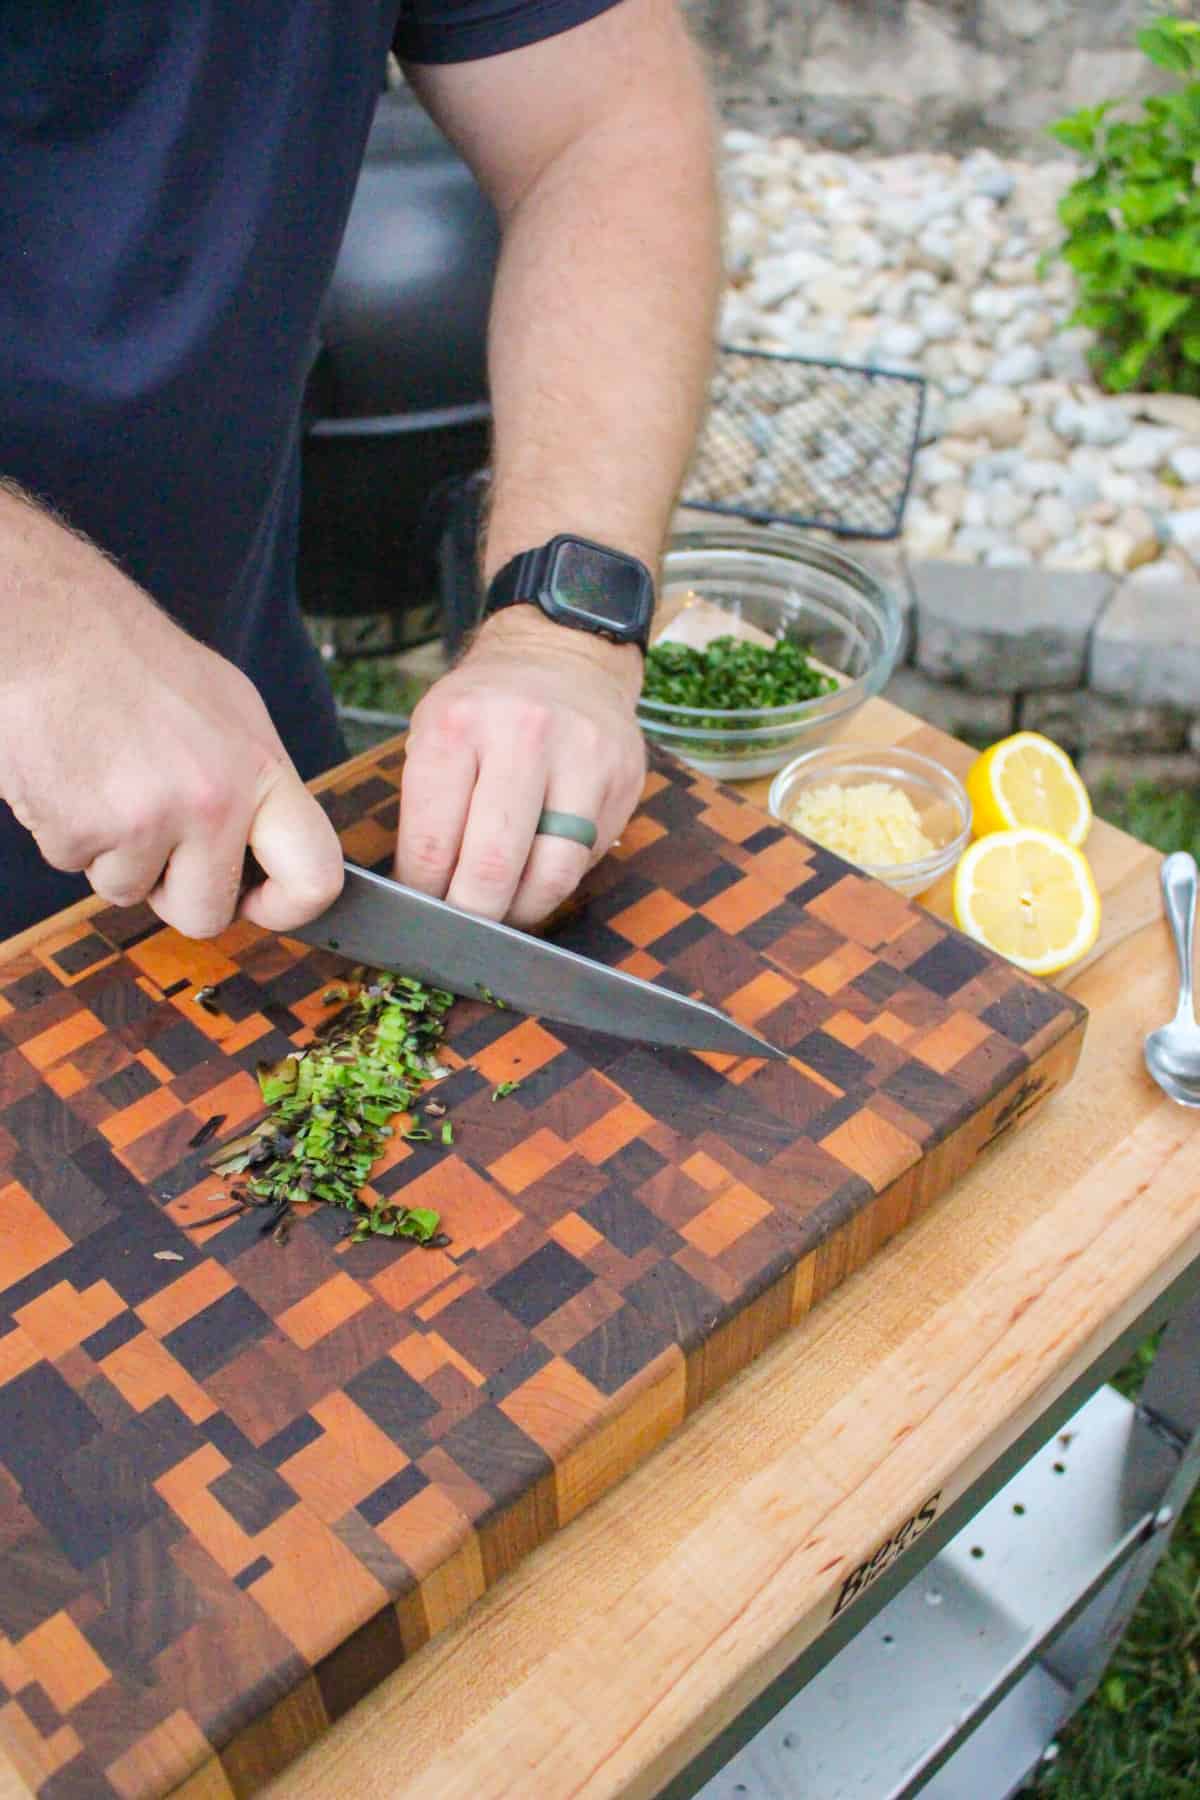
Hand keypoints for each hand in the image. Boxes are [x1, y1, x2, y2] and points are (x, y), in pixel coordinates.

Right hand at [0, 492, 342, 938]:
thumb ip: (255, 788)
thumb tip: (271, 857)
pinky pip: (75, 866)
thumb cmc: (132, 661)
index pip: (315, 876)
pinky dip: (67, 831)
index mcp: (260, 769)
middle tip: (154, 840)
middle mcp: (213, 800)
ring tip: (105, 780)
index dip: (287, 909)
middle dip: (174, 893)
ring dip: (112, 854)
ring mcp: (146, 820)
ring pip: (129, 892)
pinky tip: (71, 774)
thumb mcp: (227, 710)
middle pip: (207, 915)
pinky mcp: (80, 830)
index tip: (258, 903)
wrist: (48, 625)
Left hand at [395, 608, 645, 926]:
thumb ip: (426, 805)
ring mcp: (581, 757)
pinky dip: (555, 882)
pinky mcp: (621, 779)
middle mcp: (522, 736)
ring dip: (520, 911)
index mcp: (457, 725)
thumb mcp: (434, 730)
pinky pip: (585, 861)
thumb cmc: (485, 706)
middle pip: (492, 868)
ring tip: (502, 910)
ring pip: (549, 876)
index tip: (421, 906)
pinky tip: (536, 874)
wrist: (562, 654)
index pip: (431, 843)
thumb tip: (420, 893)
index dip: (423, 893)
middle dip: (471, 915)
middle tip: (460, 925)